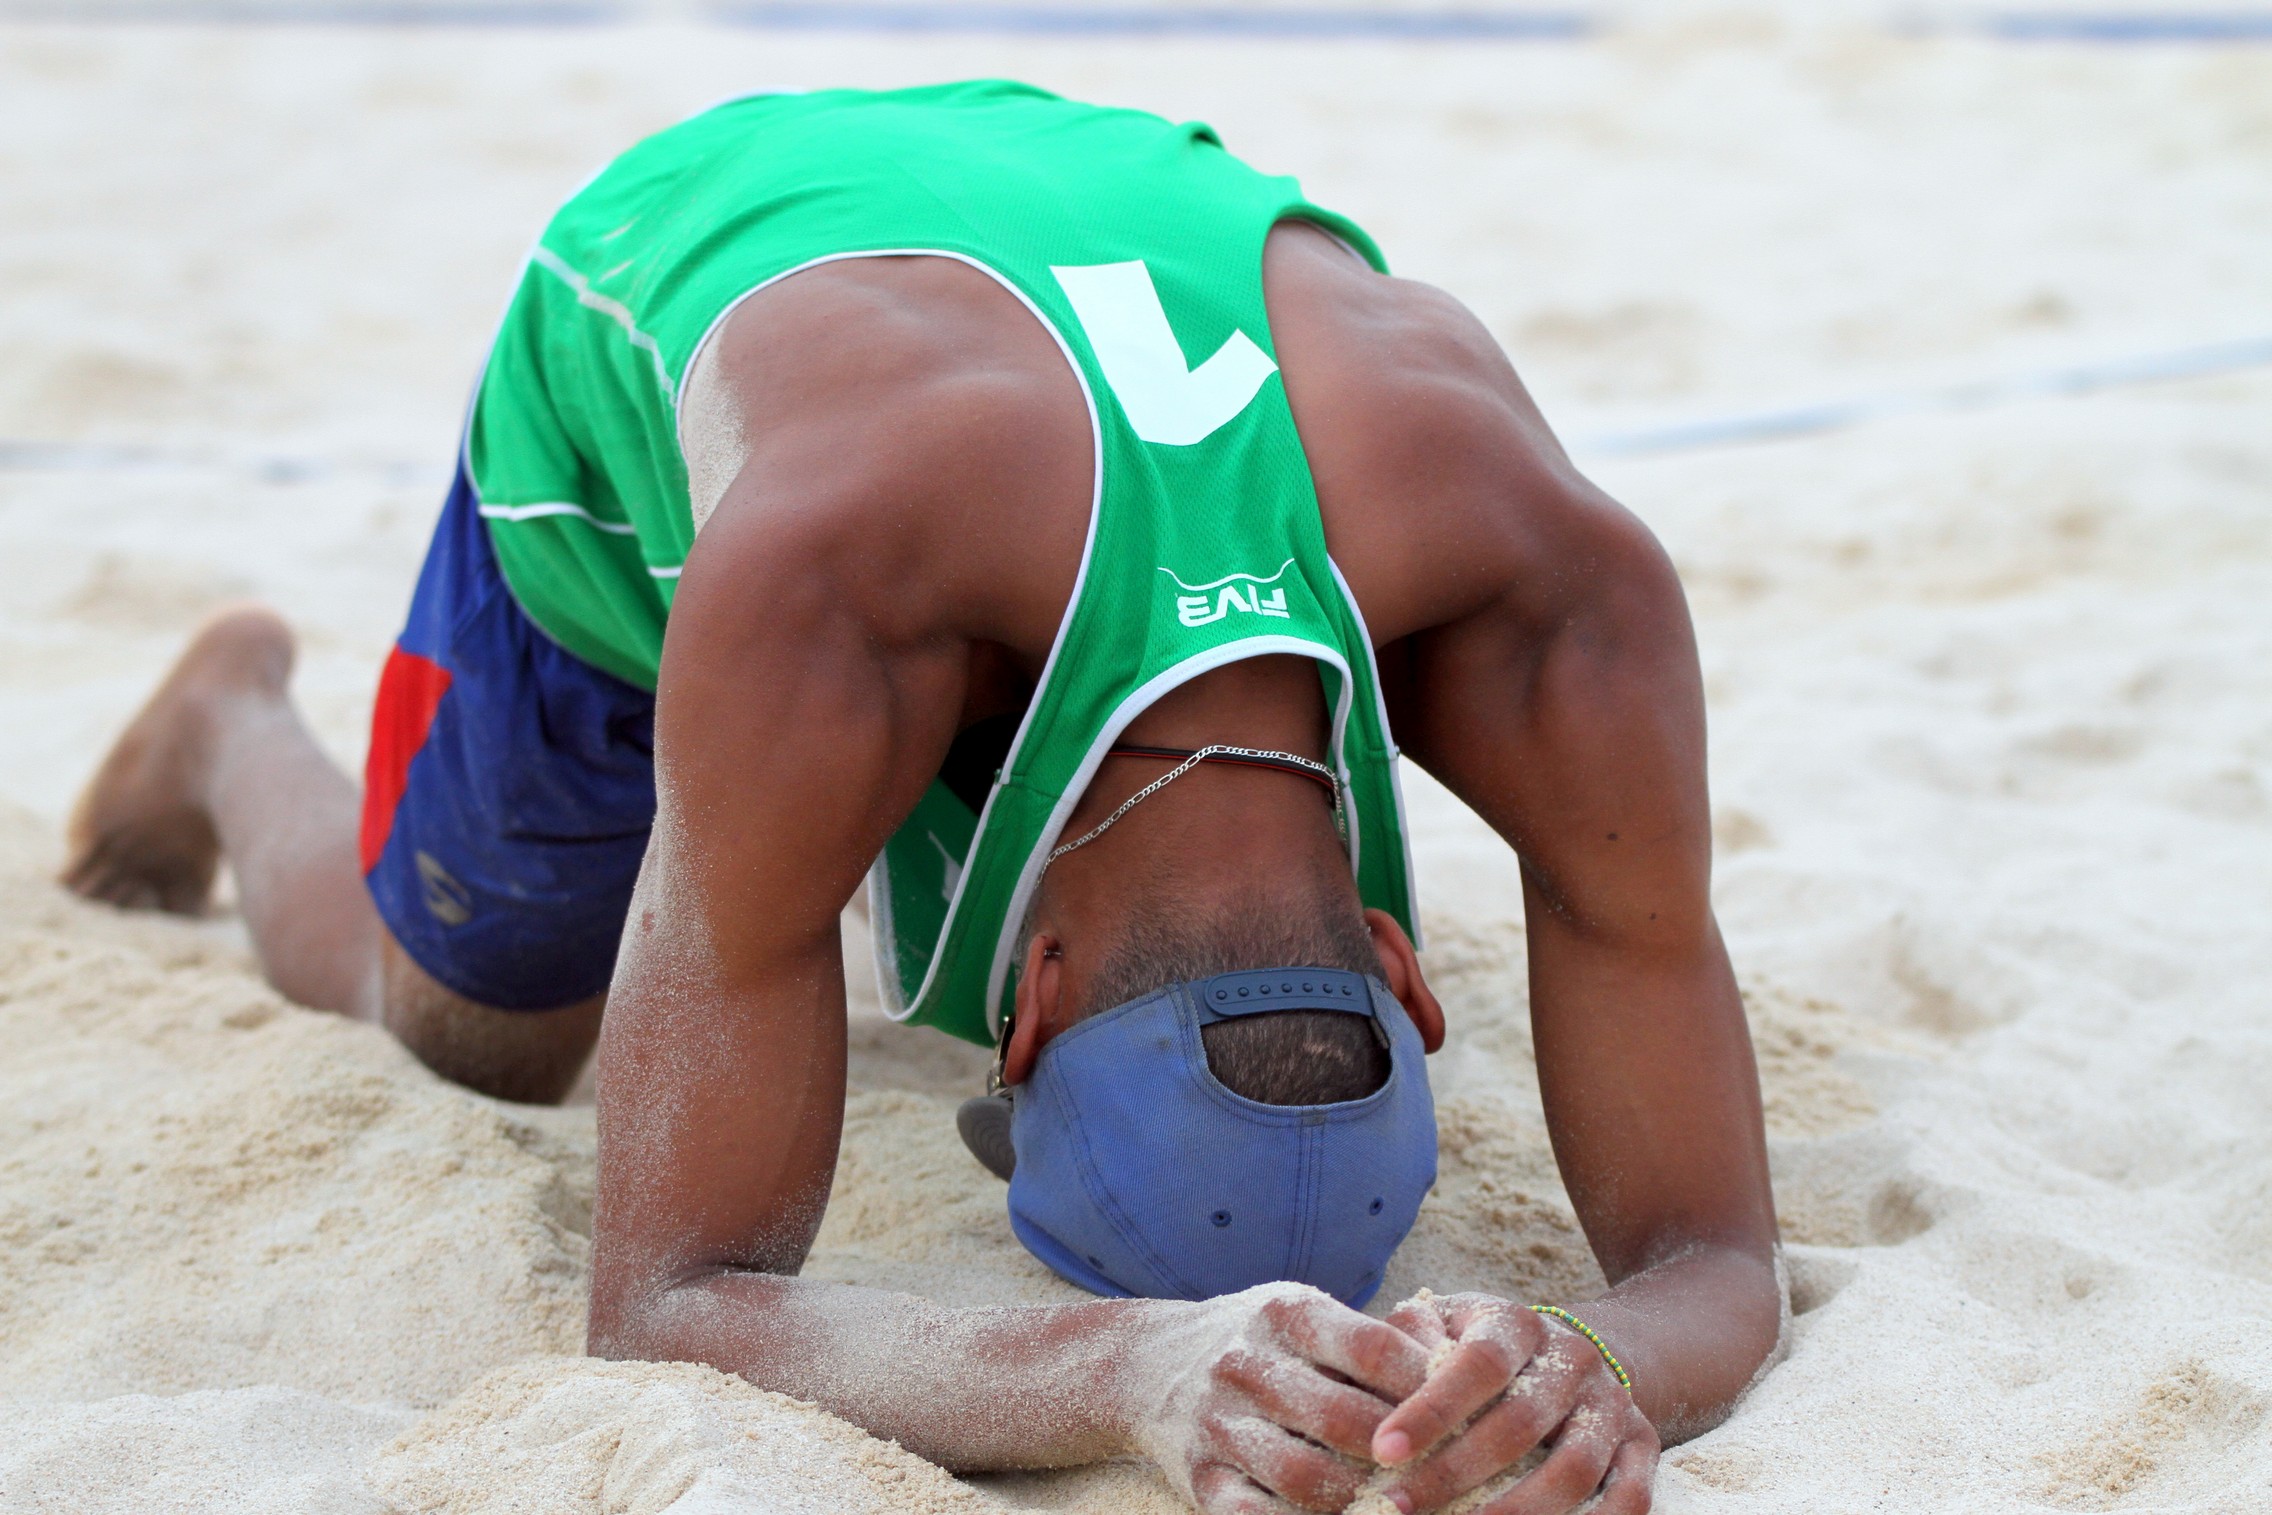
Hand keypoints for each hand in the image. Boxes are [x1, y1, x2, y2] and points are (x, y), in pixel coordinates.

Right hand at [1127, 1282, 1434, 1513]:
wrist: (1149, 1365)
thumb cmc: (1261, 1343)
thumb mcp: (1304, 1315)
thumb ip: (1371, 1340)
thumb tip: (1456, 1372)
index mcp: (1283, 1312)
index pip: (1372, 1347)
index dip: (1426, 1385)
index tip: (1471, 1411)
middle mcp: (1244, 1364)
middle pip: (1344, 1418)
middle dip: (1406, 1453)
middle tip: (1451, 1474)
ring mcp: (1217, 1425)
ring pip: (1306, 1477)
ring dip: (1365, 1502)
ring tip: (1404, 1506)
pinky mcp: (1199, 1481)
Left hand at [1368, 1293, 1656, 1513]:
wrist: (1570, 1354)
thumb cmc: (1478, 1348)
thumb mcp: (1445, 1325)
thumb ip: (1410, 1339)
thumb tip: (1373, 1367)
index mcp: (1518, 1323)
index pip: (1478, 1363)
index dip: (1431, 1409)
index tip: (1382, 1450)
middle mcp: (1573, 1358)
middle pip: (1520, 1424)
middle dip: (1455, 1474)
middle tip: (1398, 1507)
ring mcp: (1613, 1404)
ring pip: (1574, 1470)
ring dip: (1516, 1513)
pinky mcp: (1644, 1445)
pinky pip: (1630, 1500)